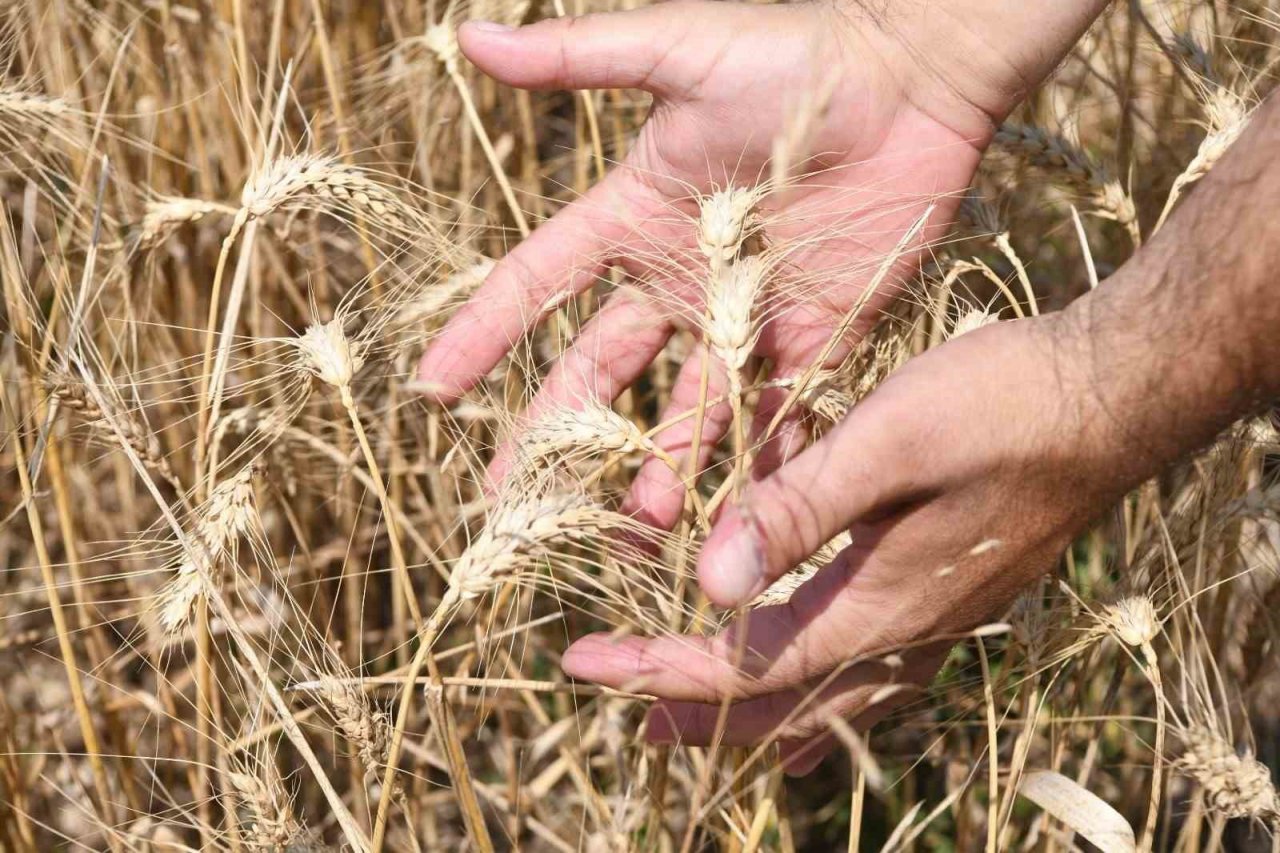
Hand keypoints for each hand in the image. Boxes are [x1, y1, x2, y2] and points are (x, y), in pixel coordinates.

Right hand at [418, 0, 1080, 525]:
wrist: (915, 80)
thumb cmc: (795, 53)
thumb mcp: (678, 50)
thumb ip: (579, 57)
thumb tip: (468, 34)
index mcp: (632, 216)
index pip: (537, 285)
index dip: (483, 333)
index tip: (433, 388)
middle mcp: (678, 277)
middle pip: (598, 370)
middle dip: (554, 432)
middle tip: (512, 500)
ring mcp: (742, 314)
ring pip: (685, 407)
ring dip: (658, 465)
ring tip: (635, 523)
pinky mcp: (814, 336)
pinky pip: (775, 410)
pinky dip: (753, 463)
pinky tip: (731, 515)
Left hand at [559, 314, 1142, 772]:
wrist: (1112, 394)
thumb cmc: (1003, 402)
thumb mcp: (889, 441)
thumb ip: (800, 508)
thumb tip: (712, 583)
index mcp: (880, 606)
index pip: (745, 666)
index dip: (659, 668)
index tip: (584, 663)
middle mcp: (908, 632)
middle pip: (786, 703)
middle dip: (698, 709)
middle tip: (627, 711)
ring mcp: (938, 618)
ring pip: (831, 697)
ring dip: (756, 708)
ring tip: (697, 713)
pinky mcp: (955, 590)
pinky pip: (871, 672)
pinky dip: (816, 686)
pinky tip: (810, 668)